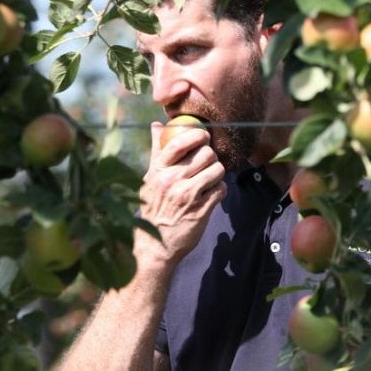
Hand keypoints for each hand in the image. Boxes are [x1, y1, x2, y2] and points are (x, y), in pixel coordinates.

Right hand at [134, 121, 226, 266]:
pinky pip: (221, 189)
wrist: (154, 246)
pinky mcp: (202, 210)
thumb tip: (157, 125)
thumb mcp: (149, 179)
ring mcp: (188, 195)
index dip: (197, 135)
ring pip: (217, 170)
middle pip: (205, 154)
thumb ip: (156, 152)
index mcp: (159, 171)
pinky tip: (211, 195)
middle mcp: (172, 181)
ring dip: (217, 174)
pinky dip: (219, 190)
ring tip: (209, 180)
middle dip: (210, 157)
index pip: (180, 141)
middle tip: (207, 164)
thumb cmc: (153, 208)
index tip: (203, 137)